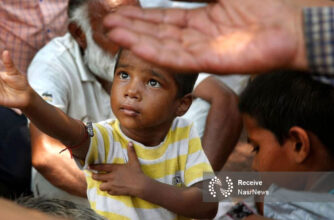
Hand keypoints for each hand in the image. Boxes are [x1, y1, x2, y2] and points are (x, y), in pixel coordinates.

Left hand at [90, 142, 146, 195]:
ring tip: (103, 183)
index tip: (88, 166)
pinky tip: (111, 189)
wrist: (140, 185)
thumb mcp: (134, 161)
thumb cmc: (137, 172)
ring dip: (102, 185)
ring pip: (101, 186)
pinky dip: (109, 191)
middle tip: (93, 175)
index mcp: (115, 168)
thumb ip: (131, 152)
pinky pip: (108, 192)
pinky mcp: (115, 192)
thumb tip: (130, 142)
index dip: (93, 166)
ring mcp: (113, 185)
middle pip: (98, 177)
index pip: (101, 167)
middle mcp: (111, 177)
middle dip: (94, 176)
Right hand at [104, 0, 311, 73]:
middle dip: (133, 27)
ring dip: (138, 39)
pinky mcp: (210, 62)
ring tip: (113, 32)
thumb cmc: (262, 1)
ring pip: (163, 45)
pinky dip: (155, 52)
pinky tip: (136, 46)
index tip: (119, 13)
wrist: (291, 20)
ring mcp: (204, 50)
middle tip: (108, 22)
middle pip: (158, 33)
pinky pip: (177, 58)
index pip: (163, 20)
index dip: (141, 17)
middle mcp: (199, 36)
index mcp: (203, 18)